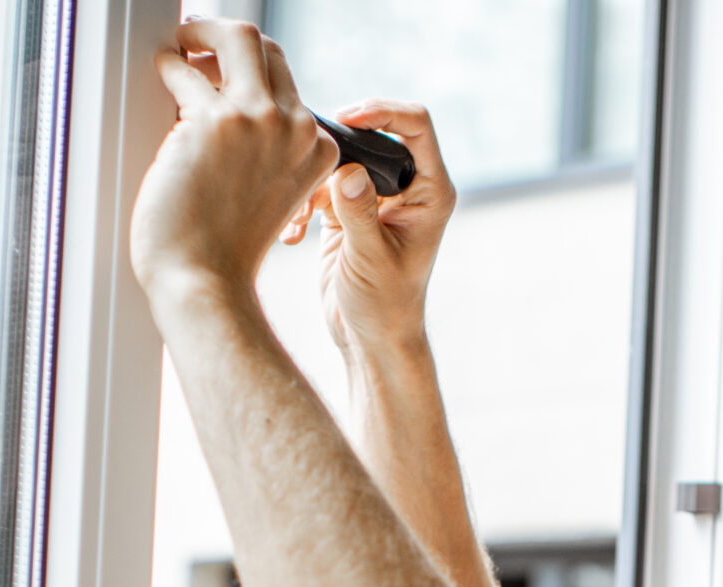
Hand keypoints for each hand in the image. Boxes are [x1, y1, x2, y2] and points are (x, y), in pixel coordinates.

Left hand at [130, 21, 336, 315]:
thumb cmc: (224, 247)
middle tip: (196, 41)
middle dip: (225, 35)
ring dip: (198, 33)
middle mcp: (295, 128)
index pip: (287, 83)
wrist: (204, 282)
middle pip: (265, 46)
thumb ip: (267, 148)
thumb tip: (225, 92)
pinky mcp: (213, 121)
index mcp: (315, 149)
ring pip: (234, 36)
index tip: (222, 69)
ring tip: (177, 48)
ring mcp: (258, 121)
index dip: (249, 70)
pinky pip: (184, 72)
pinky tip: (161, 75)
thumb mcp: (271, 191)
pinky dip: (169, 68)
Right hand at [278, 102, 456, 361]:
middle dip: (335, 147)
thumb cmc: (384, 306)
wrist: (369, 339)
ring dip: (312, 180)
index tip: (347, 118)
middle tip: (307, 164)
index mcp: (430, 191)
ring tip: (298, 217)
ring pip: (339, 159)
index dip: (383, 111)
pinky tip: (293, 233)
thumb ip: (359, 214)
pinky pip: (319, 185)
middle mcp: (406, 186)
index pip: (416, 125)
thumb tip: (346, 171)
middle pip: (371, 134)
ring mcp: (374, 196)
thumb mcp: (370, 259)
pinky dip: (301, 202)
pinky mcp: (345, 209)